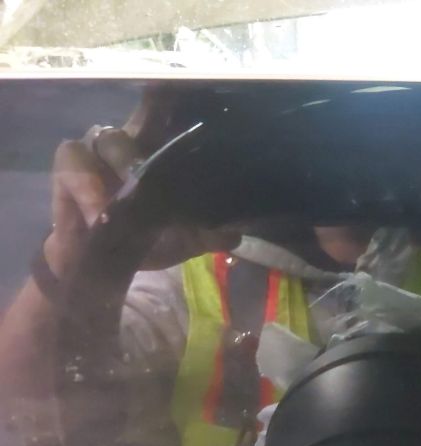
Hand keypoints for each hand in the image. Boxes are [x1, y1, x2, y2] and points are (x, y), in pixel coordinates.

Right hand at [45, 114, 239, 277]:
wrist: (101, 265)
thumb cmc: (144, 240)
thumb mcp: (183, 240)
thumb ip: (208, 234)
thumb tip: (235, 234)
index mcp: (162, 152)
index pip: (172, 113)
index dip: (181, 98)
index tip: (194, 90)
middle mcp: (133, 141)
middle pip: (144, 114)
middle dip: (156, 120)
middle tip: (171, 153)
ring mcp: (98, 149)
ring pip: (111, 139)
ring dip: (124, 164)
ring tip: (132, 198)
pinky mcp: (69, 165)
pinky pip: (75, 161)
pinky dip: (89, 187)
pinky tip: (100, 213)